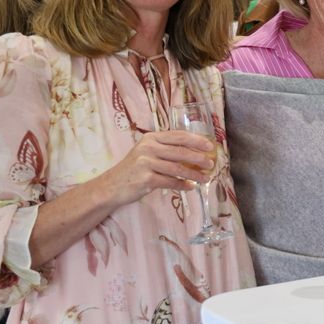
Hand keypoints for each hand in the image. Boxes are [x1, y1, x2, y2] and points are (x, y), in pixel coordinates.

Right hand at [99, 130, 214, 206]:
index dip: (196, 140)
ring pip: (178, 168)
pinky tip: (191, 187)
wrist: (111, 186)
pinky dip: (183, 185)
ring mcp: (146, 163)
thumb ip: (165, 150)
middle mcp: (148, 148)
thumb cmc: (133, 169)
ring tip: (206, 178)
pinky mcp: (146, 179)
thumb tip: (195, 153)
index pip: (178, 136)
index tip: (210, 146)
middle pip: (180, 152)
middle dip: (199, 158)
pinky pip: (170, 182)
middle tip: (211, 164)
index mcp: (150, 138)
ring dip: (195, 174)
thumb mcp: (146, 153)